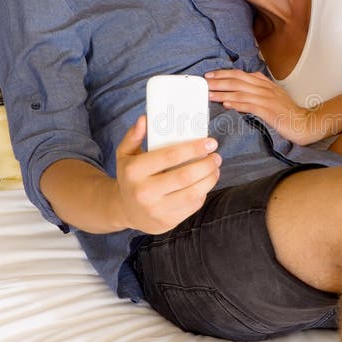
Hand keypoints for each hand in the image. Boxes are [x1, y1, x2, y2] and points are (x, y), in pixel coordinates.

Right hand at [114, 116, 220, 233]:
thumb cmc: (130, 176)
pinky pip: (192, 206)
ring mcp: (156, 210)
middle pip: (185, 176)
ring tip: (215, 168)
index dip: (193, 148)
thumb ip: (134, 135)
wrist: (125, 210)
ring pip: (192, 193)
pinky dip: (203, 192)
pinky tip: (205, 183)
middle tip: (216, 156)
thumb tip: (145, 119)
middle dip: (206, 164)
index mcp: (134, 171)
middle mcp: (144, 192)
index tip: (210, 142)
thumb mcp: (125, 154)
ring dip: (210, 179)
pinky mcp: (167, 222)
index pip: (170, 156)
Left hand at [205, 69, 315, 143]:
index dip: (224, 73)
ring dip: (223, 92)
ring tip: (209, 94)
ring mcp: (266, 99)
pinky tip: (226, 104)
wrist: (304, 123)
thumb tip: (239, 90)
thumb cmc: (287, 112)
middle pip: (237, 80)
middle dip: (219, 80)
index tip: (210, 75)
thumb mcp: (273, 96)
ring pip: (240, 92)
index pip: (240, 74)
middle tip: (204, 82)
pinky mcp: (268, 111)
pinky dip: (237, 104)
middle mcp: (264, 88)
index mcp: (264, 83)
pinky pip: (250, 105)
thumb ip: (258, 90)